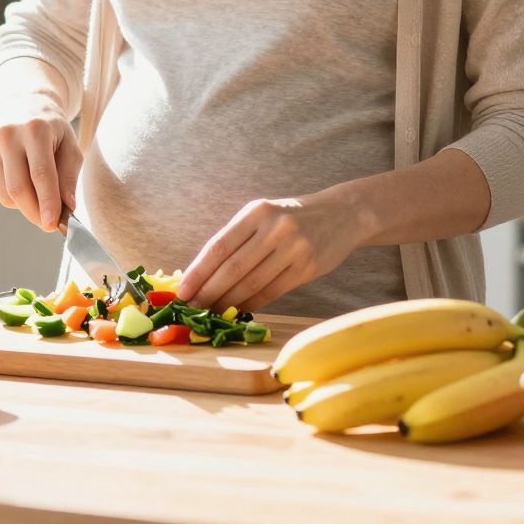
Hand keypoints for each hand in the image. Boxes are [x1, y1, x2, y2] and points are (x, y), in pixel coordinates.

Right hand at [0, 106, 81, 231]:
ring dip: (24, 205)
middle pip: (18, 188)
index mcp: (35, 128)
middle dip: (34, 212)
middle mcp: (8, 133)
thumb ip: (69, 177)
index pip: (41, 174)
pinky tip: (20, 179)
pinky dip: (9, 196)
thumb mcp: (71, 147)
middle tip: (48, 223)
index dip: (47, 202)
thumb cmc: (53, 133)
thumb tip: (67, 208)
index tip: (53, 224)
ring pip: (5, 194)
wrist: (25, 107)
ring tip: (37, 193)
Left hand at [177, 194, 370, 312]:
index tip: (182, 291)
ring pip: (252, 283)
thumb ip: (238, 239)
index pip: (219, 246)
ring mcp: (294, 248)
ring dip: (228, 302)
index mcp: (257, 211)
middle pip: (233, 268)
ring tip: (211, 313)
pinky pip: (272, 291)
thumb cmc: (291, 218)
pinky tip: (239, 310)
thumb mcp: (264, 216)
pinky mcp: (307, 267)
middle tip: (192, 308)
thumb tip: (203, 275)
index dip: (198, 272)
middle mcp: (275, 227)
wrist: (341, 214)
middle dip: (209, 292)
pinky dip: (252, 303)